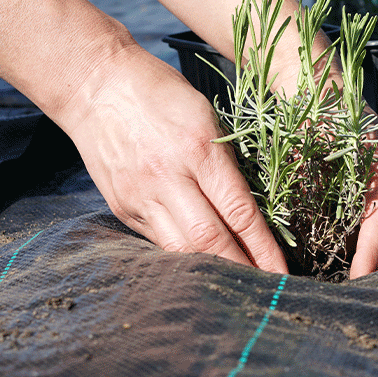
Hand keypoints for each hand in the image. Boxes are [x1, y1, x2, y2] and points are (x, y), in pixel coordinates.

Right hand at [60, 44, 288, 272]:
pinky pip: (160, 242)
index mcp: (198, 151)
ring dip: (214, 271)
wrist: (95, 85)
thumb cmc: (162, 93)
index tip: (283, 272)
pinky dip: (187, 257)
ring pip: (182, 250)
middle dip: (243, 270)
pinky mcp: (123, 208)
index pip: (239, 213)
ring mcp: (140, 197)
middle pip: (211, 240)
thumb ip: (228, 164)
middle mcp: (168, 179)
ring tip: (241, 286)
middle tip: (267, 291)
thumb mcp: (207, 116)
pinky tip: (207, 267)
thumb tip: (253, 210)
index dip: (264, 248)